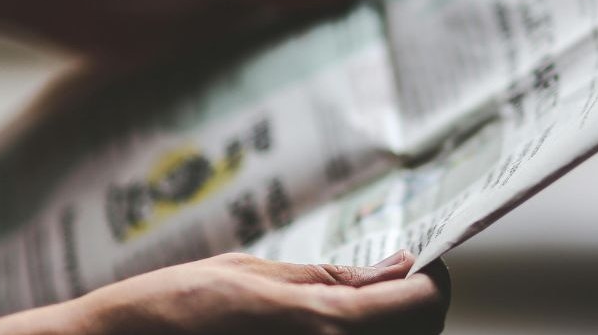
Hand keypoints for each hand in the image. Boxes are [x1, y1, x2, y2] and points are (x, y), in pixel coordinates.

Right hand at [0, 251, 446, 334]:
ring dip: (377, 333)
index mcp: (324, 324)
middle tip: (377, 289)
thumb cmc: (169, 311)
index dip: (429, 281)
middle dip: (407, 310)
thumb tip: (396, 269)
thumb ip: (330, 278)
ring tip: (335, 314)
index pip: (427, 305)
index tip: (414, 268)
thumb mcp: (250, 274)